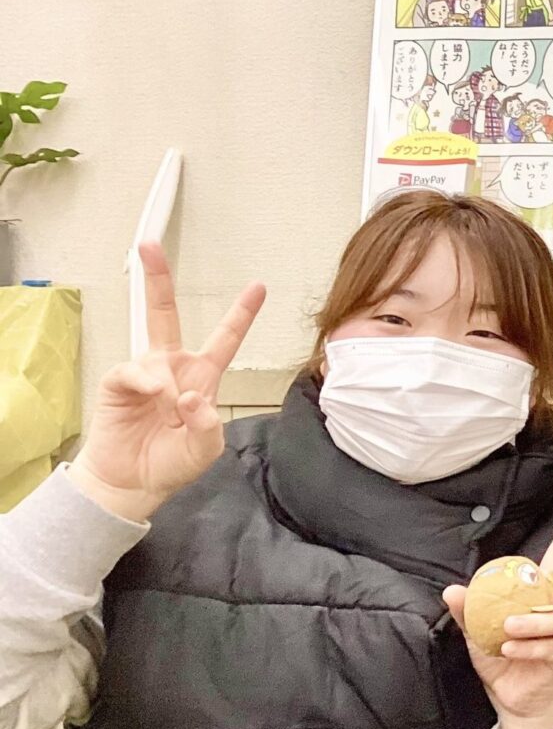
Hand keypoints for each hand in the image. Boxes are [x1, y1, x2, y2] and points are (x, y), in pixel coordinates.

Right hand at [69, 242, 265, 523]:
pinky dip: (147, 385)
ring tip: (169, 413)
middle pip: (166, 313)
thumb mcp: (206, 448)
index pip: (225, 338)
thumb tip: (192, 395)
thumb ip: (208, 424)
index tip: (258, 286)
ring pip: (155, 354)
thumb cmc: (171, 462)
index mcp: (202, 376)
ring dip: (167, 386)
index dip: (241, 313)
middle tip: (149, 245)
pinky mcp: (119, 382)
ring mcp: (144, 372)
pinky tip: (154, 399)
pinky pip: (134, 372)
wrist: (132, 483)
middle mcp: (172, 367)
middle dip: (158, 279)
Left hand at [446, 489, 552, 728]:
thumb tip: (452, 591)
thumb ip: (470, 610)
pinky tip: (509, 650)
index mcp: (549, 589)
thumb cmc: (502, 657)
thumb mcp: (479, 630)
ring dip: (532, 622)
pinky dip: (524, 648)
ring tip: (508, 630)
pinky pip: (547, 646)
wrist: (514, 698)